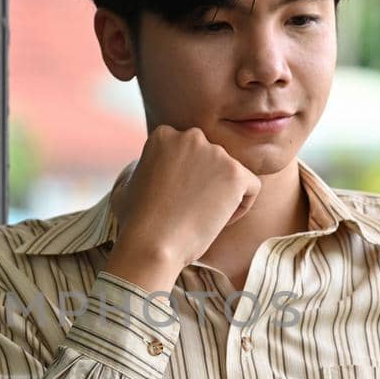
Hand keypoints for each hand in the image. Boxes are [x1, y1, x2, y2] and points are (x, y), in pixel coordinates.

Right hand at [103, 125, 259, 294]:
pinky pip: (251, 187)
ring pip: (232, 174)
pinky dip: (240, 207)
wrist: (153, 243)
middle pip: (212, 161)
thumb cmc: (136, 222)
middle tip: (191, 210)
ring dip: (222, 196)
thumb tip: (146, 169)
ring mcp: (215, 153)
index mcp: (164, 135)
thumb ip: (144, 168)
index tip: (175, 200)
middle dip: (206, 184)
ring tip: (202, 218)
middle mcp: (191, 136)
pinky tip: (218, 220)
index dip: (184, 180)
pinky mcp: (235, 173)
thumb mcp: (128, 185)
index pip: (189, 154)